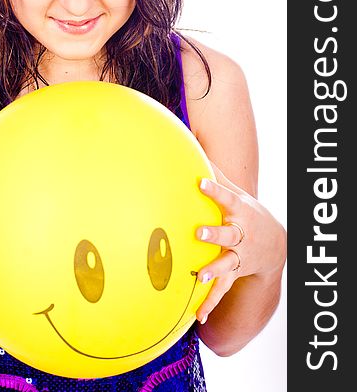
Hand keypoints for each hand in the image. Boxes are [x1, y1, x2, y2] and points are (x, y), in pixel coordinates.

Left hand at [194, 165, 285, 323]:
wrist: (274, 245)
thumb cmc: (246, 213)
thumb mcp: (236, 193)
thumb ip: (216, 175)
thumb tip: (194, 151)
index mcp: (238, 212)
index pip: (226, 197)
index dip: (214, 190)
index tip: (201, 182)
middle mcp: (240, 235)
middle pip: (229, 234)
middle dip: (215, 234)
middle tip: (199, 233)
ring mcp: (238, 257)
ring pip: (227, 265)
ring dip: (214, 271)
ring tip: (200, 277)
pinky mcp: (234, 274)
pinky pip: (222, 290)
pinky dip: (211, 303)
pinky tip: (198, 316)